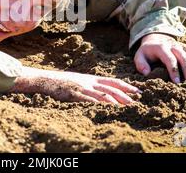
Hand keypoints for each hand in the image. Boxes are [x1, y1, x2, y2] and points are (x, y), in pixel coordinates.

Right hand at [9, 66, 141, 104]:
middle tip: (136, 101)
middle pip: (110, 88)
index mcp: (91, 78)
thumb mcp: (80, 81)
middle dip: (124, 94)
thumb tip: (104, 93)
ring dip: (114, 99)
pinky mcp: (74, 93)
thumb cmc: (64, 82)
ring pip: (101, 93)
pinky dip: (97, 102)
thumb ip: (91, 86)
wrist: (47, 80)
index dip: (126, 86)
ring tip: (125, 105)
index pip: (112, 81)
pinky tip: (105, 106)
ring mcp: (82, 87)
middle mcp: (89, 81)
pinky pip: (87, 98)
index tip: (137, 91)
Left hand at [134, 33, 185, 83]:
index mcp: (161, 48)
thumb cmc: (147, 52)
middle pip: (184, 58)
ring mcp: (183, 46)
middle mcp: (174, 46)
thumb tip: (146, 73)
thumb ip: (140, 64)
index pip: (170, 59)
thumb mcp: (139, 56)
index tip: (177, 83)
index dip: (174, 71)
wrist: (155, 39)